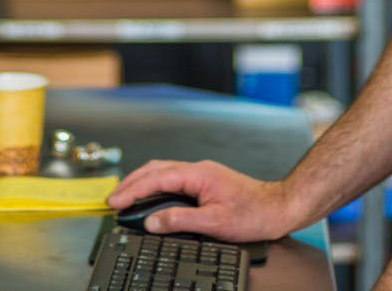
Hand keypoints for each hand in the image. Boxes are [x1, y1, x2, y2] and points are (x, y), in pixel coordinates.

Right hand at [107, 159, 297, 241]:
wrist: (278, 208)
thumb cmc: (253, 213)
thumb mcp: (214, 222)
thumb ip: (180, 220)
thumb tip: (152, 222)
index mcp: (197, 174)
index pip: (156, 178)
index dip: (132, 190)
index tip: (115, 202)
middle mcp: (198, 169)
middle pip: (155, 169)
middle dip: (131, 183)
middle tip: (113, 199)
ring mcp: (201, 174)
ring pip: (163, 172)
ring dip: (142, 183)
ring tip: (125, 198)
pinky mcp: (205, 182)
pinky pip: (173, 179)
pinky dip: (156, 186)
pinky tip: (151, 197)